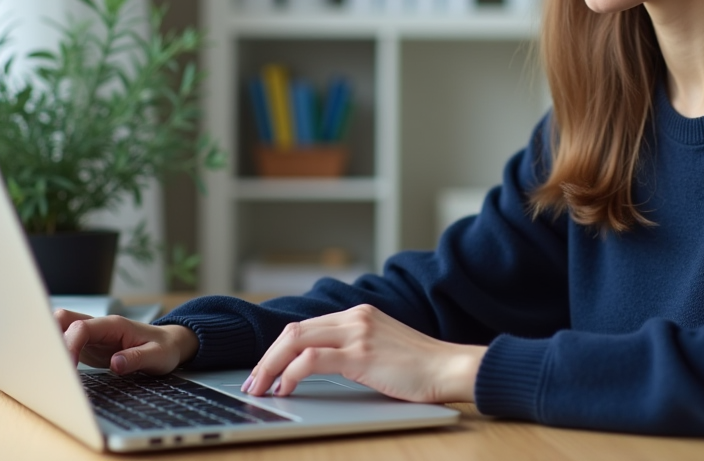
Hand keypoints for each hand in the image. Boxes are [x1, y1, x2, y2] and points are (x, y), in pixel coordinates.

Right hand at [55, 309, 198, 375]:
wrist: (169, 344)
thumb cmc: (164, 348)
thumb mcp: (157, 356)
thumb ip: (136, 359)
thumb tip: (115, 363)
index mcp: (113, 325)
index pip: (82, 328)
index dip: (69, 345)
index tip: (67, 367)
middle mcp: (99, 327)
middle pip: (63, 319)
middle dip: (50, 337)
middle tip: (49, 364)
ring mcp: (92, 336)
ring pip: (61, 329)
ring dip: (51, 344)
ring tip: (49, 368)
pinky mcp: (89, 347)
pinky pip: (67, 345)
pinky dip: (57, 353)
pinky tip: (56, 370)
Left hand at [242, 304, 485, 403]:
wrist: (451, 368)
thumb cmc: (421, 368)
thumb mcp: (383, 348)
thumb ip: (355, 349)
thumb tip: (319, 367)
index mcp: (359, 314)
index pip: (305, 326)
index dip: (278, 349)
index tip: (264, 370)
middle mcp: (355, 317)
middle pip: (293, 331)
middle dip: (266, 357)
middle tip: (252, 381)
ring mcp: (358, 333)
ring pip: (296, 341)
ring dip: (271, 366)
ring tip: (260, 387)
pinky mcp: (361, 354)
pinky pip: (312, 360)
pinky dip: (291, 374)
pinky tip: (286, 389)